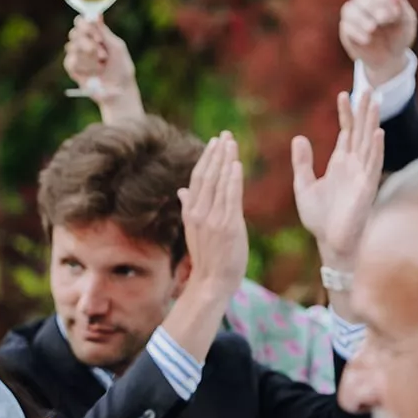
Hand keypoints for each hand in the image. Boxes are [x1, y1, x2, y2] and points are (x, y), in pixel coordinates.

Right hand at [64, 17, 143, 121]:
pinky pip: (70, 62)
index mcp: (95, 35)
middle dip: (87, 41)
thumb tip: (96, 14)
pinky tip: (94, 72)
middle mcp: (84, 44)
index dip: (86, 25)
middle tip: (101, 52)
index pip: (81, 22)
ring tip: (102, 64)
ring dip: (88, 56)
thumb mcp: (116, 47)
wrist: (119, 90)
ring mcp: (77, 57)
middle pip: (74, 33)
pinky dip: (83, 66)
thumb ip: (104, 32)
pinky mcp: (73, 70)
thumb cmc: (121, 68)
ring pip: (71, 47)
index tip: (97, 33)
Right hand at [178, 134, 248, 304]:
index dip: (206, 159)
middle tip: (225, 135)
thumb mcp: (195, 230)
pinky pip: (230, 198)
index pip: (197, 179)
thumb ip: (189, 207)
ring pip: (218, 183)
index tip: (214, 142)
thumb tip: (182, 190)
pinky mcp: (228, 227)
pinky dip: (232, 180)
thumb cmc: (208, 257)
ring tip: (232, 143)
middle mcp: (199, 213)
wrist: (212, 282)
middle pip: (207, 176)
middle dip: (217, 153)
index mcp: (191, 212)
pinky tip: (236, 164)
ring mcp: (212, 220)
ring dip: (226, 160)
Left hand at [291, 91, 383, 267]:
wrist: (330, 243)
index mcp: (340, 164)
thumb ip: (302, 163)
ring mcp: (362, 175)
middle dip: (364, 111)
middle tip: (368, 88)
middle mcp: (354, 166)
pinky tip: (378, 133)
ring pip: (369, 143)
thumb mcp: (304, 185)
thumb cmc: (319, 218)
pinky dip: (375, 149)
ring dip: (372, 123)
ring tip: (374, 102)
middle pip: (361, 132)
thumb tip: (299, 137)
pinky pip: (373, 165)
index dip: (345, 114)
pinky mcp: (367, 188)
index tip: (342, 94)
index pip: (346, 132)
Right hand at [339, 0, 415, 85]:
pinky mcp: (347, 30)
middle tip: (383, 19)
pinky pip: (346, 26)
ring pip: (349, 9)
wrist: (390, 57)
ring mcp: (354, 16)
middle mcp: (366, 4)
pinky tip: (367, 40)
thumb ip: (402, 6)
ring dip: (361, 18)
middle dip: (372, 7)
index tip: (394, 14)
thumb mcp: (407, 22)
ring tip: (372, 29)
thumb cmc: (399, 36)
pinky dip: (356, 32)